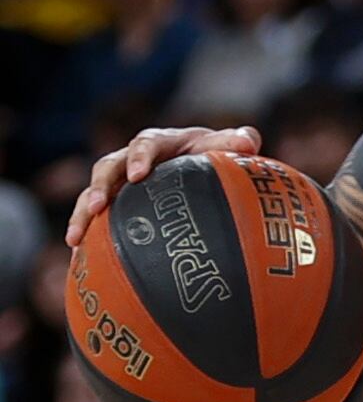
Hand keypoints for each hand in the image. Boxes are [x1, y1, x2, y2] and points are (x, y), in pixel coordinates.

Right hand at [65, 125, 261, 246]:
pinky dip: (86, 235)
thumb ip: (237, 142)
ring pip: (93, 193)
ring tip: (74, 239)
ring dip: (81, 214)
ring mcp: (120, 182)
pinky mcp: (116, 203)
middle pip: (108, 167)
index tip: (137, 175)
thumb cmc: (215, 155)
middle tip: (95, 208)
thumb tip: (247, 143)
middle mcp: (132, 159)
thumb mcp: (226, 146)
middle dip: (99, 187)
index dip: (138, 157)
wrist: (200, 163)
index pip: (146, 144)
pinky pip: (95, 217)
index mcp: (160, 143)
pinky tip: (80, 260)